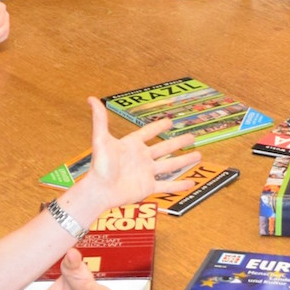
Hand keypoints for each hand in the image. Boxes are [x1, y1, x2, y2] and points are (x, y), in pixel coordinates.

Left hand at [72, 97, 201, 216]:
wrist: (99, 191)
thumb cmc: (99, 166)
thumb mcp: (101, 139)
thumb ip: (100, 119)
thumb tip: (91, 99)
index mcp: (132, 145)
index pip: (148, 133)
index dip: (158, 127)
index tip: (170, 121)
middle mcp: (141, 158)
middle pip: (165, 148)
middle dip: (179, 142)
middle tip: (192, 137)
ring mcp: (146, 173)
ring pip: (170, 165)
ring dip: (184, 160)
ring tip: (198, 155)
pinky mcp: (148, 187)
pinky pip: (168, 185)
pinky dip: (180, 185)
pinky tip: (191, 182)